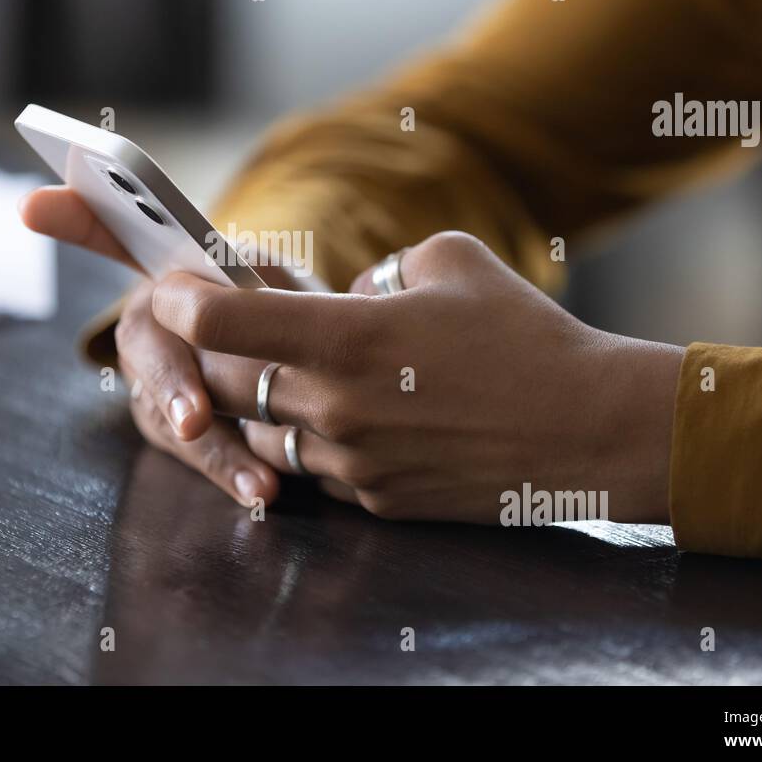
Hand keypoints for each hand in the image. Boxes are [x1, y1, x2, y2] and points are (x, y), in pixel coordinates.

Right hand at [18, 185, 295, 507]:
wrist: (308, 364)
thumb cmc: (289, 311)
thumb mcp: (284, 287)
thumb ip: (257, 290)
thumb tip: (242, 303)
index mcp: (169, 266)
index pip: (108, 230)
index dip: (70, 217)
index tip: (31, 205)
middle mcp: (147, 317)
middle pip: (144, 345)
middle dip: (171, 383)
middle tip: (195, 420)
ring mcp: (148, 373)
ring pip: (164, 410)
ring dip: (213, 449)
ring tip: (258, 481)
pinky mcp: (164, 420)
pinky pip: (187, 449)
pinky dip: (226, 470)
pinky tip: (259, 492)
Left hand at [148, 231, 684, 523]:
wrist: (591, 429)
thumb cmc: (526, 334)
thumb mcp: (452, 260)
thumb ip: (381, 269)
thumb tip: (349, 296)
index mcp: (346, 338)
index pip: (222, 322)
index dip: (182, 300)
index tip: (169, 286)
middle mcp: (335, 408)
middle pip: (229, 384)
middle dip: (216, 354)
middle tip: (226, 327)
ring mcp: (354, 464)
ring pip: (265, 435)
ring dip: (263, 404)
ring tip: (291, 373)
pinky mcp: (378, 501)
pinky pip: (316, 470)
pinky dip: (313, 441)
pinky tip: (348, 415)